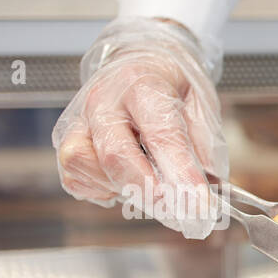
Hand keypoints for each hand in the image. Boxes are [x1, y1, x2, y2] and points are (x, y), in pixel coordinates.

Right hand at [52, 18, 226, 238]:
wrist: (139, 62)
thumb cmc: (173, 88)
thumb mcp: (201, 105)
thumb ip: (204, 146)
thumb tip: (210, 188)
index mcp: (142, 85)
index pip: (161, 135)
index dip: (181, 174)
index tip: (201, 205)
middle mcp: (103, 100)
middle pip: (116, 156)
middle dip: (151, 193)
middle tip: (182, 214)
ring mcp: (79, 120)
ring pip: (85, 165)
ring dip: (122, 189)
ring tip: (154, 190)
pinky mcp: (68, 140)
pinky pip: (75, 176)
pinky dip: (100, 190)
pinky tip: (125, 185)